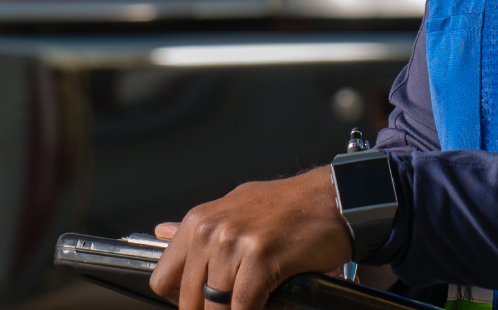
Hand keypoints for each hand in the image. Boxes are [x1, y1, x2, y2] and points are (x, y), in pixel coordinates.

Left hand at [149, 167, 354, 309]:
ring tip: (265, 302)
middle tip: (242, 304)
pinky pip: (242, 307)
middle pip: (188, 300)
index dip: (182, 301)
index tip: (205, 305)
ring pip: (214, 307)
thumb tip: (161, 230)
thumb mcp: (237, 208)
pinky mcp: (260, 257)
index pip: (163, 280)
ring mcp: (234, 242)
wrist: (337, 198)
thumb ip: (201, 228)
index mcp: (199, 221)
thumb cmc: (290, 207)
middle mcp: (210, 229)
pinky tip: (275, 304)